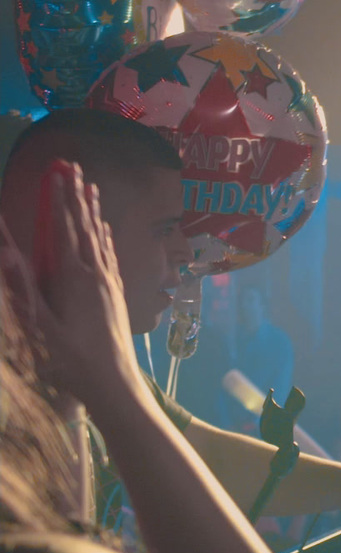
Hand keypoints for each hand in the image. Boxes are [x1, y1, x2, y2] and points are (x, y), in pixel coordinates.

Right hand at [2, 162, 144, 412]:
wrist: (114, 384)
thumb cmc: (71, 360)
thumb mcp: (38, 325)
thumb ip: (23, 287)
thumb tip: (7, 251)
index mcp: (74, 277)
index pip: (65, 228)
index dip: (60, 199)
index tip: (57, 172)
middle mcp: (97, 274)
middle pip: (86, 226)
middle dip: (78, 195)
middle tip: (75, 167)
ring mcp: (110, 283)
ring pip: (101, 238)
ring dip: (93, 211)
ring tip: (91, 187)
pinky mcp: (117, 295)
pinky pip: (110, 256)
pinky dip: (105, 237)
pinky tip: (106, 232)